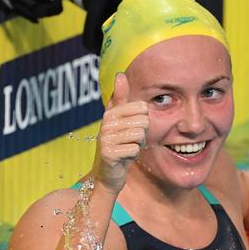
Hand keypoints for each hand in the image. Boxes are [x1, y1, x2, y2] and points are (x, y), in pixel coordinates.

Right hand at [92, 73, 148, 195]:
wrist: (108, 175)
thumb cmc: (118, 145)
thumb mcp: (120, 121)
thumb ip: (120, 98)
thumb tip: (120, 74)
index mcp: (111, 113)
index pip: (141, 107)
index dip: (143, 120)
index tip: (133, 129)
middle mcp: (106, 123)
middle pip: (143, 120)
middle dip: (142, 134)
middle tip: (131, 141)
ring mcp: (105, 138)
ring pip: (139, 134)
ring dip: (138, 145)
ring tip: (127, 149)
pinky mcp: (108, 153)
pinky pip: (134, 149)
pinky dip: (133, 156)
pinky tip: (124, 158)